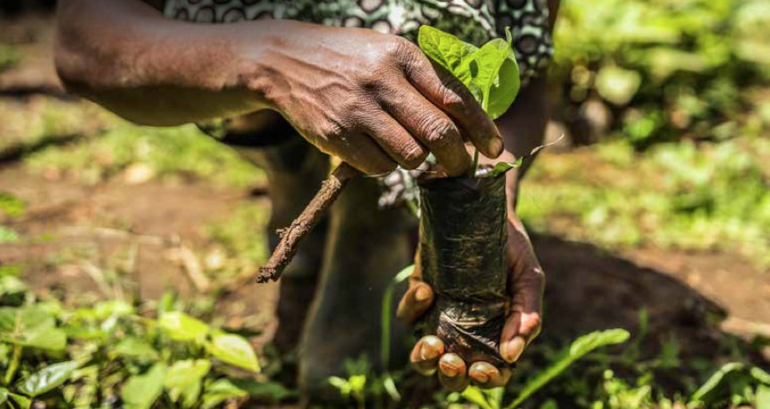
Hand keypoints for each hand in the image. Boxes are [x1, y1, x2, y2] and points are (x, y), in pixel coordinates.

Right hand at [251, 23, 503, 174]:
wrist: (284, 61)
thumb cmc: (348, 59)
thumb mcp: (386, 52)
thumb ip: (424, 79)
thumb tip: (466, 123)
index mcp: (402, 55)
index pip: (455, 98)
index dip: (482, 128)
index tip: (495, 148)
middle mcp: (382, 81)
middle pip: (439, 134)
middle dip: (458, 158)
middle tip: (460, 167)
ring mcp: (358, 110)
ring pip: (412, 156)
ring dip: (416, 160)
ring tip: (403, 147)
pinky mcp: (337, 136)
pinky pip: (380, 167)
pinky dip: (385, 166)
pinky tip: (374, 148)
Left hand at [396, 212, 543, 389]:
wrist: (485, 212)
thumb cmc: (511, 250)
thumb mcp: (528, 278)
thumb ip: (527, 314)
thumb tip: (511, 355)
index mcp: (495, 337)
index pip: (491, 372)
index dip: (488, 379)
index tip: (482, 368)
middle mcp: (464, 333)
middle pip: (451, 373)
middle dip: (450, 375)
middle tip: (452, 360)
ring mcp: (439, 317)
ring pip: (421, 356)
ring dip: (423, 358)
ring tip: (433, 343)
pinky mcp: (419, 296)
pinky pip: (408, 315)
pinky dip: (413, 307)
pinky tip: (427, 290)